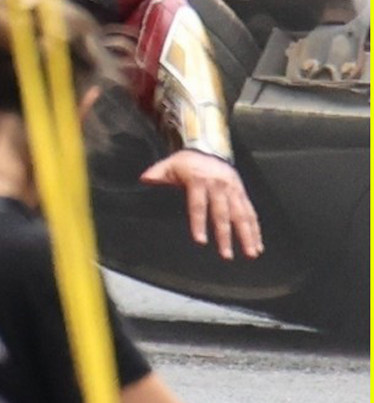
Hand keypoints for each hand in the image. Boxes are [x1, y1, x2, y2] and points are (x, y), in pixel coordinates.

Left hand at [140, 150, 262, 260]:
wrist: (209, 147)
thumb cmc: (187, 161)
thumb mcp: (170, 165)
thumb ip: (157, 174)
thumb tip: (144, 179)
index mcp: (199, 181)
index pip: (198, 206)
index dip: (199, 223)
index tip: (200, 241)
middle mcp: (219, 186)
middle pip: (223, 215)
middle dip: (225, 236)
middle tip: (226, 255)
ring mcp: (233, 190)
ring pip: (242, 215)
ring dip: (247, 236)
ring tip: (251, 254)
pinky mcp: (242, 193)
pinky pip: (250, 212)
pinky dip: (256, 229)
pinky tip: (258, 245)